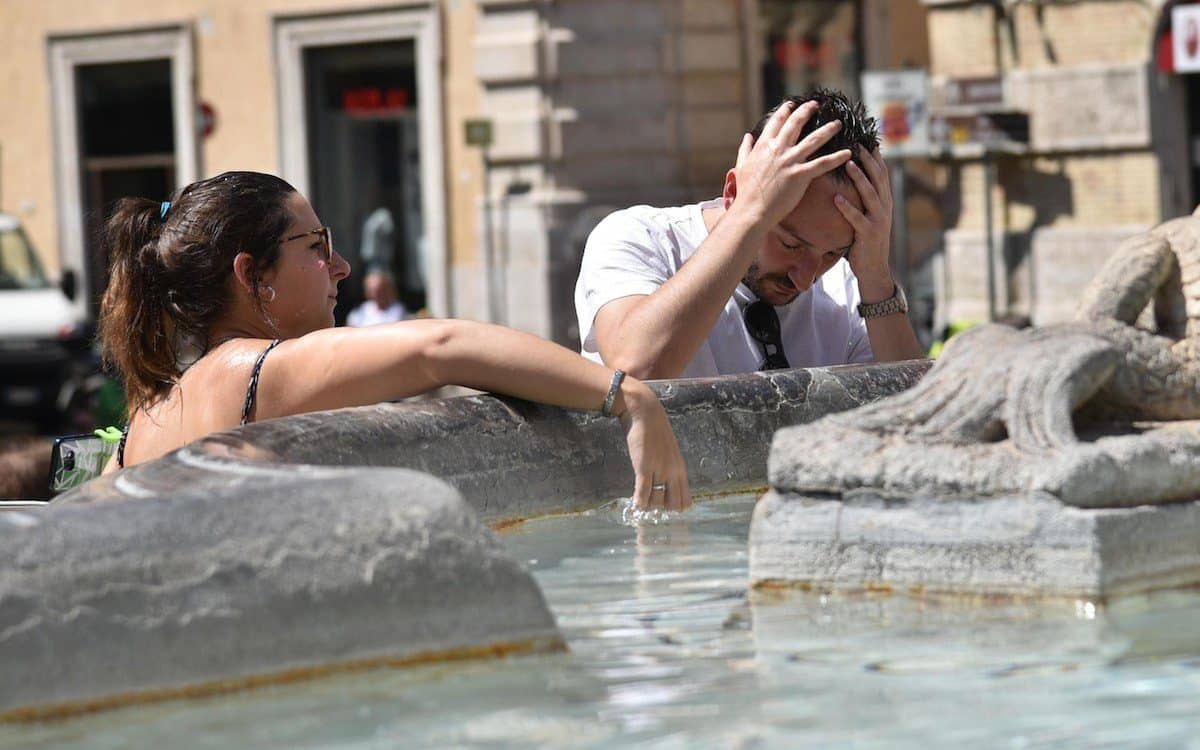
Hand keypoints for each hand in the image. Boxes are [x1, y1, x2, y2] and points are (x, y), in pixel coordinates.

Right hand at [618, 379, 690, 510]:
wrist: (645, 413)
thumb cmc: (654, 432)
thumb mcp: (668, 452)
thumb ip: (669, 468)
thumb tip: (663, 484)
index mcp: (680, 469)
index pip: (685, 499)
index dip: (675, 507)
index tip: (664, 507)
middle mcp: (673, 471)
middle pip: (673, 504)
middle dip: (662, 508)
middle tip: (651, 504)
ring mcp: (660, 469)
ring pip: (657, 501)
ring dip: (648, 505)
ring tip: (641, 500)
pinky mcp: (644, 467)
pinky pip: (643, 491)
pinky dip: (640, 501)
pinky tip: (636, 506)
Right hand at [730, 100, 852, 229]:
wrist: (751, 210)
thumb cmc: (746, 192)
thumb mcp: (741, 166)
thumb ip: (745, 149)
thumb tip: (747, 135)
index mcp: (763, 146)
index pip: (776, 122)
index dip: (785, 111)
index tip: (792, 104)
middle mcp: (778, 149)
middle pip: (796, 124)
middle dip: (807, 111)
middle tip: (816, 104)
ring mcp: (790, 161)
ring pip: (813, 140)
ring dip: (828, 129)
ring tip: (838, 123)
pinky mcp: (800, 175)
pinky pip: (822, 163)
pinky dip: (836, 158)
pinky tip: (848, 153)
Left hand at [835, 147, 893, 295]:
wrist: (874, 269)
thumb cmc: (865, 241)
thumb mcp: (867, 217)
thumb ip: (864, 200)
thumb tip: (852, 181)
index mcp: (884, 201)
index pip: (881, 174)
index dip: (875, 156)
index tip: (866, 138)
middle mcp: (884, 207)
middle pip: (878, 178)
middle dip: (868, 159)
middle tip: (857, 142)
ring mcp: (878, 220)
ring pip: (870, 194)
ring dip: (859, 177)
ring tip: (848, 162)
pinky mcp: (868, 234)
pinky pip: (857, 218)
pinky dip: (847, 207)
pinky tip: (836, 198)